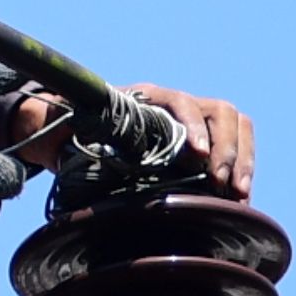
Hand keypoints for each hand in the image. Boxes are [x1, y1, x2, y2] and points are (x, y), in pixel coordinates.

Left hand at [0, 83, 253, 195]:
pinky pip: (240, 145)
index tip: (195, 154)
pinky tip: (241, 197)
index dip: (190, 125)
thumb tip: (50, 121)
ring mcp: (199, 120)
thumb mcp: (73, 125)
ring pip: (237, 124)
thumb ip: (66, 123)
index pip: (179, 102)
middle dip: (226, 148)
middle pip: (220, 111)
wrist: (93, 133)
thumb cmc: (82, 130)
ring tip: (238, 193)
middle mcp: (178, 104)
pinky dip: (245, 168)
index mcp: (147, 98)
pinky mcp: (211, 140)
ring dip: (242, 159)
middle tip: (221, 183)